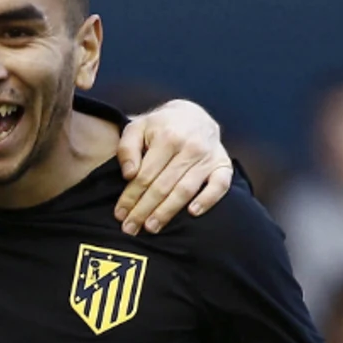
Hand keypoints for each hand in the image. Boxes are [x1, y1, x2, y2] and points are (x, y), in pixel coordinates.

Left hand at [113, 99, 234, 234]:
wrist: (193, 114)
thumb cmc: (161, 126)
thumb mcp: (138, 127)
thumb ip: (127, 148)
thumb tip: (128, 175)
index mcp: (167, 137)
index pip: (145, 175)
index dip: (131, 196)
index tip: (120, 214)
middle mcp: (190, 146)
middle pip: (163, 186)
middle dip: (144, 210)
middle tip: (131, 228)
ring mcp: (208, 156)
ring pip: (185, 190)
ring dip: (167, 212)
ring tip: (151, 227)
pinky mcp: (223, 164)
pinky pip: (219, 185)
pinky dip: (207, 200)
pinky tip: (192, 213)